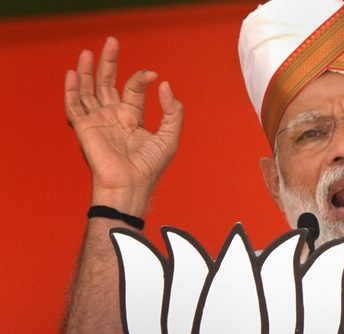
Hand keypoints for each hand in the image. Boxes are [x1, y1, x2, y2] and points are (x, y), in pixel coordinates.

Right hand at [65, 37, 182, 215]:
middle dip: (109, 63)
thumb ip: (173, 111)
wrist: (130, 184)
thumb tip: (165, 85)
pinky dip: (72, 90)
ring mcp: (98, 121)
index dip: (141, 78)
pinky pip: (74, 105)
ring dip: (87, 71)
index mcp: (132, 117)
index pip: (133, 89)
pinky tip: (73, 73)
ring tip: (88, 51)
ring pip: (89, 90)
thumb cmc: (150, 166)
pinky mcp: (84, 128)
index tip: (153, 75)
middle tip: (112, 41)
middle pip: (107, 83)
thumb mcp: (170, 136)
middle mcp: (113, 117)